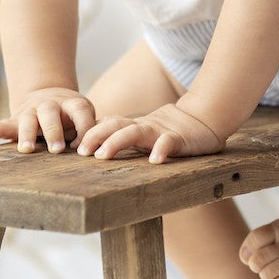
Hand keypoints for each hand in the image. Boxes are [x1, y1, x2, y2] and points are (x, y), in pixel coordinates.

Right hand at [0, 88, 95, 153]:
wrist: (49, 96)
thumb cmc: (73, 117)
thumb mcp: (85, 118)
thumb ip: (90, 132)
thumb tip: (93, 151)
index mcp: (72, 104)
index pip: (81, 112)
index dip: (85, 128)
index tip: (83, 149)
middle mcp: (50, 105)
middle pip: (50, 114)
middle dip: (53, 131)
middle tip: (57, 150)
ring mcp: (30, 112)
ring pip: (27, 120)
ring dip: (27, 135)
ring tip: (26, 150)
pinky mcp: (14, 121)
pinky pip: (0, 126)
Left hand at [76, 102, 223, 163]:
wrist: (206, 118)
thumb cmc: (174, 130)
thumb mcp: (147, 134)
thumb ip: (129, 139)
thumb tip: (102, 150)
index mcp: (136, 127)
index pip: (109, 125)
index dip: (90, 133)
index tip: (72, 145)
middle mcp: (144, 127)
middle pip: (115, 126)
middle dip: (95, 136)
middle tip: (80, 151)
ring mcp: (161, 132)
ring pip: (135, 133)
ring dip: (116, 142)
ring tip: (102, 155)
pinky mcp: (180, 138)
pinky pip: (169, 143)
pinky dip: (161, 150)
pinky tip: (154, 161)